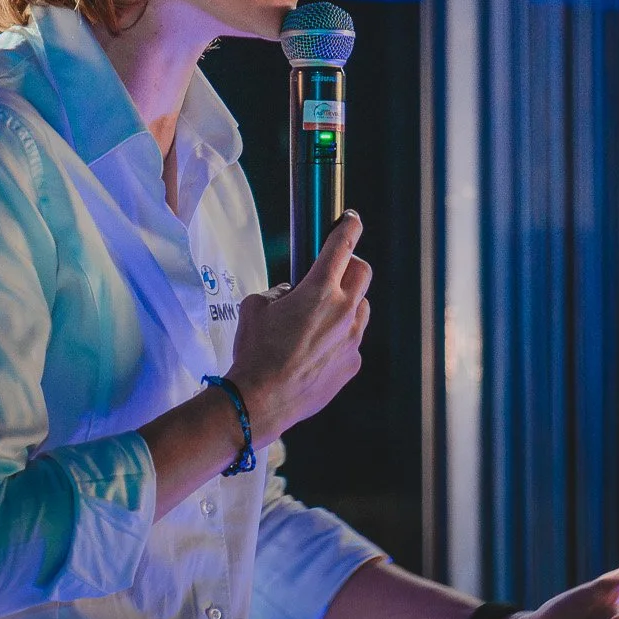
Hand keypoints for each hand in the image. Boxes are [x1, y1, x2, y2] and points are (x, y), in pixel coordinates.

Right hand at [231, 211, 370, 442]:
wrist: (261, 399)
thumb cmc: (255, 351)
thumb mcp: (256, 307)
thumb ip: (279, 292)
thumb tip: (291, 295)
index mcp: (319, 290)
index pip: (342, 246)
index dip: (349, 227)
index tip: (351, 219)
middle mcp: (343, 311)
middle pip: (363, 273)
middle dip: (350, 265)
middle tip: (334, 270)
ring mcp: (352, 339)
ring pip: (361, 308)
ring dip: (347, 304)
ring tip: (320, 318)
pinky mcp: (353, 364)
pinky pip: (353, 341)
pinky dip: (340, 338)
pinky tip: (316, 351)